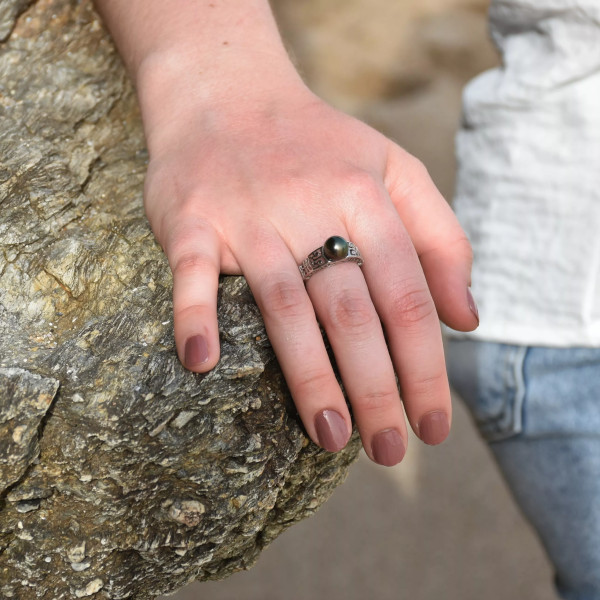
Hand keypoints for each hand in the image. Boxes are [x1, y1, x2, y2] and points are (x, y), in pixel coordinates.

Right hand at [141, 74, 477, 465]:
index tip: (433, 426)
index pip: (407, 295)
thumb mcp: (393, 169)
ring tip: (331, 439)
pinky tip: (200, 364)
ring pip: (285, 304)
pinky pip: (192, 271)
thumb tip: (466, 319)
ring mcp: (247, 214)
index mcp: (366, 195)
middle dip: (377, 389)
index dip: (426, 366)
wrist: (227, 93)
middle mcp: (310, 206)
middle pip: (352, 312)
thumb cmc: (315, 143)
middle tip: (388, 453)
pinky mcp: (191, 218)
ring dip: (309, 377)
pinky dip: (195, 315)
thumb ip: (441, 236)